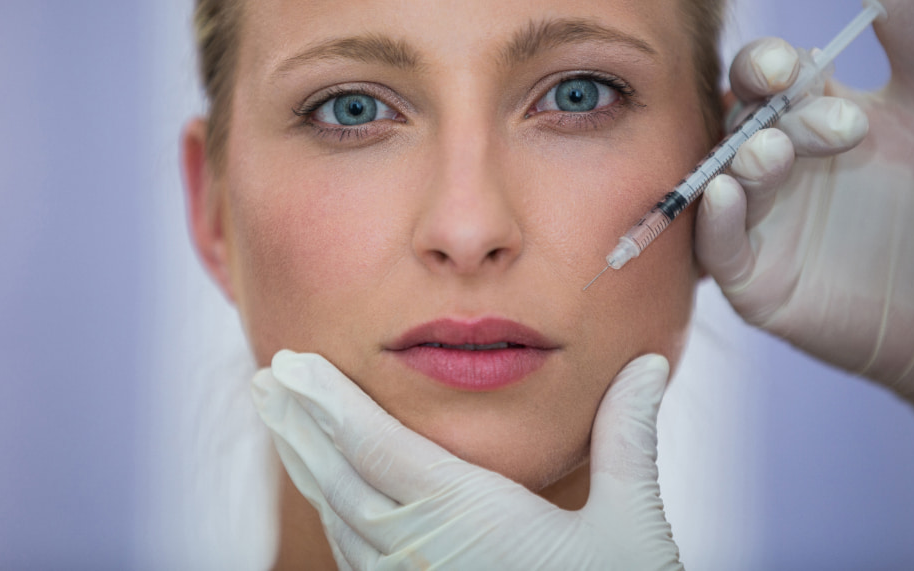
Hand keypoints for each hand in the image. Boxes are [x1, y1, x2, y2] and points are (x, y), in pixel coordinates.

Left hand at [252, 350, 681, 569]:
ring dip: (306, 464)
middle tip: (265, 380)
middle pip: (340, 479)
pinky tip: (328, 494)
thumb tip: (648, 363)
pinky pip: (355, 559)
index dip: (329, 402)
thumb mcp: (631, 526)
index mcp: (467, 519)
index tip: (292, 365)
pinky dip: (332, 514)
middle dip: (298, 425)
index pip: (377, 446)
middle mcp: (423, 554)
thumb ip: (628, 438)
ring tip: (282, 422)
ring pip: (339, 520)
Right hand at [696, 0, 913, 457]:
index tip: (791, 68)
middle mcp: (774, 163)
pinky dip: (715, 220)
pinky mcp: (753, 277)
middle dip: (769, 118)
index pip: (762, 78)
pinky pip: (718, 246)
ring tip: (771, 158)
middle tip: (840, 130)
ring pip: (721, 178)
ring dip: (741, 162)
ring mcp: (759, 219)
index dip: (765, 66)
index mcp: (807, 116)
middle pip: (738, 123)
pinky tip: (723, 195)